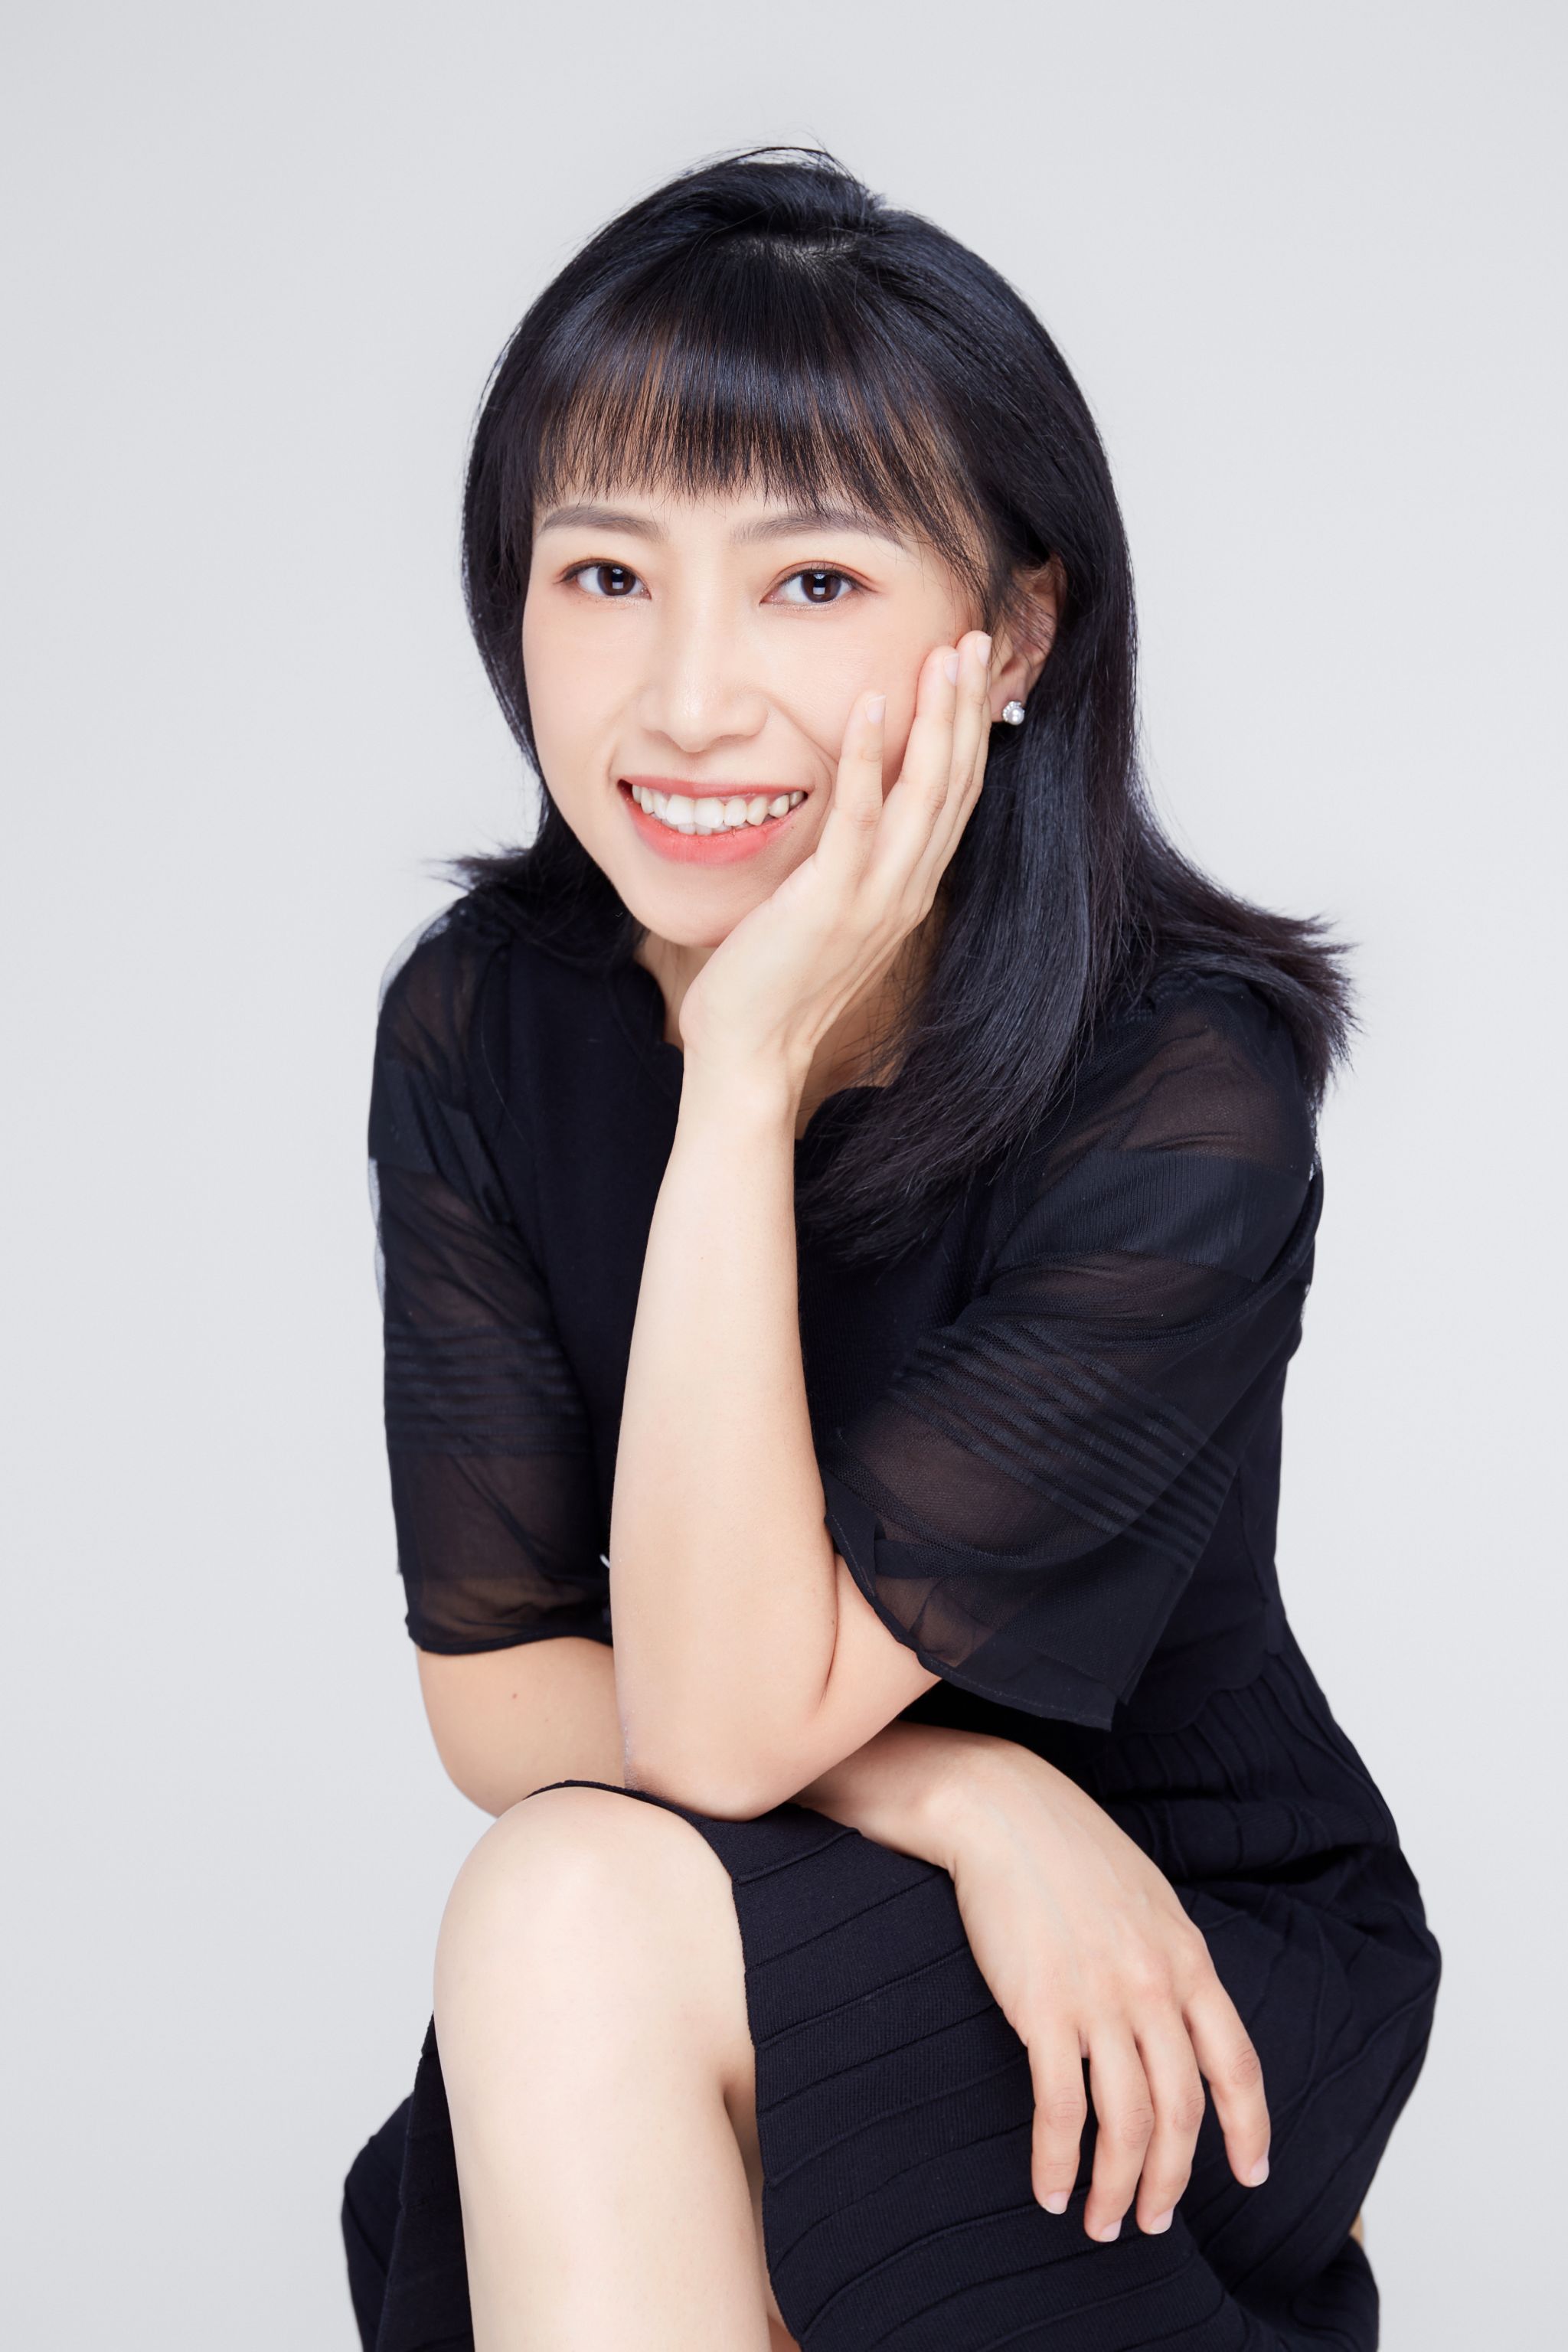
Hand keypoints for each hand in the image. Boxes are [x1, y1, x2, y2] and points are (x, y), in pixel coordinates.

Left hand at [674, 631, 993, 1091]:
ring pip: (924, 794)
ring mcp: (872, 898)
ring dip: (936, 719)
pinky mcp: (829, 902)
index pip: (954, 800)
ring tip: (942, 657)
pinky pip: (858, 819)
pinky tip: (870, 706)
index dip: (968, 733)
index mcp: (906, 892)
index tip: (971, 674)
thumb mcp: (825, 912)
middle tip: (973, 642)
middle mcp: (904, 892)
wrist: (750, 1054)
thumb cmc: (775, 983)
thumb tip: (848, 812)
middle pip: (954, 786)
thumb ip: (847, 863)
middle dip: (966, 709)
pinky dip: (865, 759)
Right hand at [930, 1740, 1270, 2241]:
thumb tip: (1178, 2015)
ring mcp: (1100, 1999)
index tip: (1250, 2174)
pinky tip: (1050, 2190)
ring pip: (1128, 2122)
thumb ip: (1168, 1959)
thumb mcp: (1146, 1898)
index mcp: (1187, 1958)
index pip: (1236, 2064)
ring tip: (1101, 2221)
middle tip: (1153, 2220)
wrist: (1000, 1808)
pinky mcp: (1043, 2007)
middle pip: (1181, 2110)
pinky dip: (1058, 2161)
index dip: (1249, 2129)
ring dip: (1118, 2187)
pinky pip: (1060, 2107)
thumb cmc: (1066, 1848)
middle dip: (1171, 2180)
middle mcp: (1154, 1986)